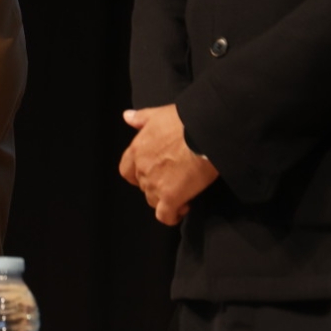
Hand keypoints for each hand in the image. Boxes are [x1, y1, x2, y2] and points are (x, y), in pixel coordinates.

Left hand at [120, 105, 219, 225]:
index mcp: (137, 149)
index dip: (138, 175)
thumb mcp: (159, 114)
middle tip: (174, 180)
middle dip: (156, 186)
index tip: (151, 173)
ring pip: (153, 201)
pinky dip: (172, 216)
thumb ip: (141, 118)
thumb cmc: (185, 121)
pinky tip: (184, 207)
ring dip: (165, 199)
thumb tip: (127, 116)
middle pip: (143, 186)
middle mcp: (142, 169)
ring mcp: (155, 185)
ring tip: (182, 193)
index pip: (127, 170)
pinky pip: (165, 216)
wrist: (204, 133)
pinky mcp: (171, 198)